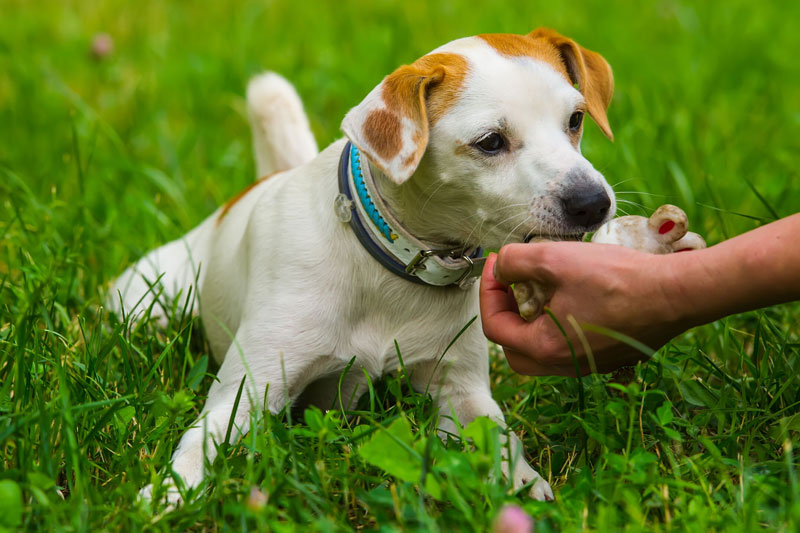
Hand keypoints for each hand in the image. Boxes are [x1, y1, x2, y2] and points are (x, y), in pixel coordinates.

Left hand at [480, 243, 690, 375]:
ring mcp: (590, 365)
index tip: (497, 264)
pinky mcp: (610, 357)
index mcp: (545, 349)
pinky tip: (569, 297)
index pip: (494, 327)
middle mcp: (565, 366)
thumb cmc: (617, 277)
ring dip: (531, 320)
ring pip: (542, 350)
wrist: (677, 294)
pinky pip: (569, 347)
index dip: (488, 292)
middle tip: (511, 282)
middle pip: (513, 348)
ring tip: (539, 287)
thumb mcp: (555, 259)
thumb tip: (501, 266)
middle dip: (504, 313)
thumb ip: (516, 261)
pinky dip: (557, 325)